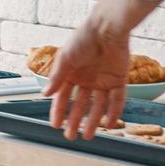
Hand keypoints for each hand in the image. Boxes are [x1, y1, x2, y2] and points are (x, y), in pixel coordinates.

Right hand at [43, 22, 129, 140]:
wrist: (107, 29)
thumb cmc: (83, 39)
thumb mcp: (65, 58)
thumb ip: (57, 77)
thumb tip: (45, 94)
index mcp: (70, 73)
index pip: (62, 96)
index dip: (58, 111)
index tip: (55, 125)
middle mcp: (85, 79)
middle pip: (79, 104)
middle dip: (74, 121)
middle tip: (70, 136)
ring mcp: (102, 81)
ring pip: (97, 106)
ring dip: (93, 121)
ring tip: (88, 136)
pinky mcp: (118, 80)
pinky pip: (117, 100)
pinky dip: (114, 112)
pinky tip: (109, 124)